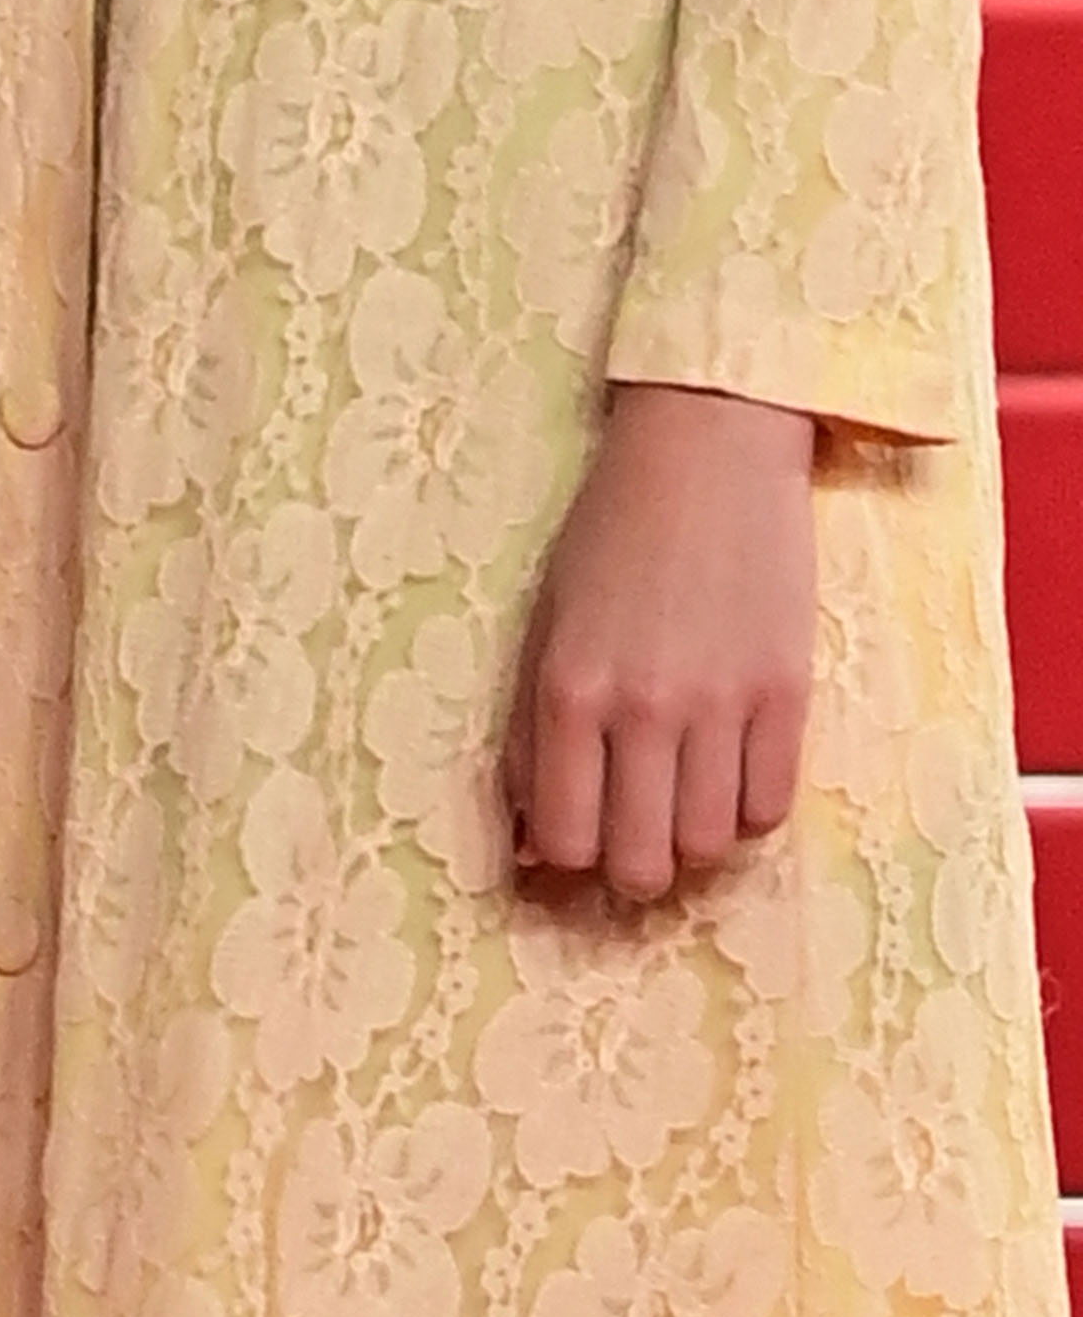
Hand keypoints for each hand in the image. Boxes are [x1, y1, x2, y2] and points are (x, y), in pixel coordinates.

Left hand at [500, 378, 815, 902]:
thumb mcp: (545, 626)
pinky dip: (750, 809)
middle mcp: (640, 708)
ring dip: (693, 840)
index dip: (568, 857)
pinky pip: (772, 809)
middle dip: (632, 868)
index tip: (579, 836)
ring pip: (710, 848)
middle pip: (641, 864)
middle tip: (636, 831)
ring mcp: (719, 704)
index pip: (563, 838)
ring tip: (685, 794)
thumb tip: (529, 848)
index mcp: (565, 688)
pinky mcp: (787, 693)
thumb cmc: (611, 534)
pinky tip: (732, 768)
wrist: (707, 448)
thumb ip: (530, 736)